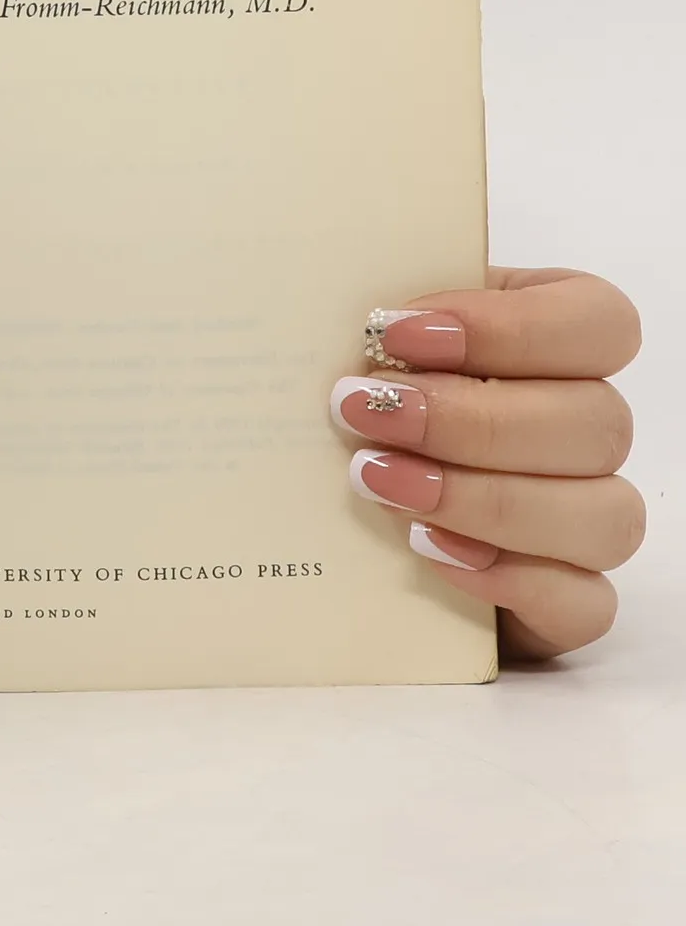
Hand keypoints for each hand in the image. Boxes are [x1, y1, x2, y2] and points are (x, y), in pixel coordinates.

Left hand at [333, 268, 642, 658]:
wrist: (324, 500)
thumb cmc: (362, 393)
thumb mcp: (366, 341)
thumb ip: (383, 325)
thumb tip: (361, 322)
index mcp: (555, 342)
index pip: (598, 322)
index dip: (510, 328)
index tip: (395, 335)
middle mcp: (587, 428)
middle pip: (598, 423)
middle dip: (471, 419)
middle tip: (363, 412)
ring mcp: (590, 518)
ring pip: (602, 516)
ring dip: (484, 498)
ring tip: (377, 482)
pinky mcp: (570, 598)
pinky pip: (585, 602)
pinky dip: (512, 580)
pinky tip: (430, 551)